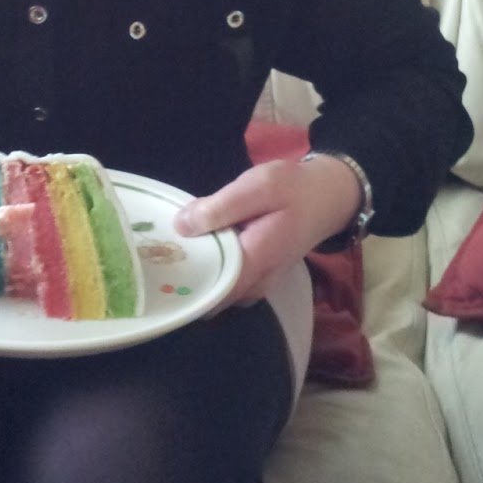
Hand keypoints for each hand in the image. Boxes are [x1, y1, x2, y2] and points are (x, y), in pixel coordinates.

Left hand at [173, 155, 362, 305]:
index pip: (210, 290)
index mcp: (255, 263)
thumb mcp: (258, 186)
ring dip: (197, 274)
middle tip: (158, 254)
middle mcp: (256, 284)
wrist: (327, 196)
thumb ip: (221, 207)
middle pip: (209, 295)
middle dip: (184, 278)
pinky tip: (197, 248)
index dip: (180, 280)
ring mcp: (257, 285)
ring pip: (216, 292)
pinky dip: (211, 269)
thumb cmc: (294, 189)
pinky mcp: (256, 277)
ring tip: (172, 250)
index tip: (155, 265)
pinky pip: (226, 283)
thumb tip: (182, 226)